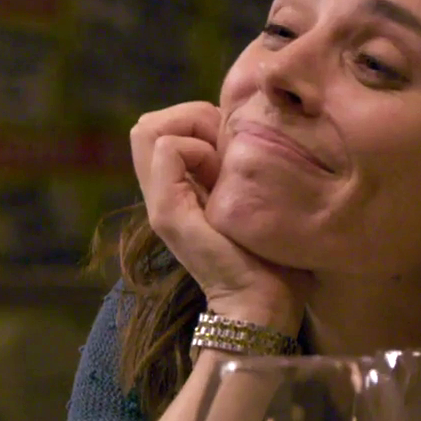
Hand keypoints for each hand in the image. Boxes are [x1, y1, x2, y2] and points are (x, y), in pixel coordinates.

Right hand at [130, 102, 306, 330]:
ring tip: (222, 157)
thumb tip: (247, 126)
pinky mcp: (166, 213)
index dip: (199, 119)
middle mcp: (163, 193)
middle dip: (190, 117)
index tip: (236, 144)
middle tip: (227, 144)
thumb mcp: (255, 196)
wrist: (264, 304)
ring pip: (147, 129)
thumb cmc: (273, 255)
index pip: (166, 126)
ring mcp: (160, 203)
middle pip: (149, 125)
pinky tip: (222, 173)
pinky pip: (166, 149)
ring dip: (189, 128)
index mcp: (182, 188)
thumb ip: (240, 166)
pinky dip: (195, 147)